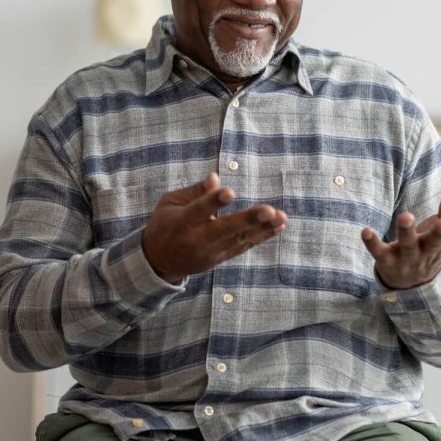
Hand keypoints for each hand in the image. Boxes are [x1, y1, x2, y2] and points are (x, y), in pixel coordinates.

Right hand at [142, 172, 286, 283]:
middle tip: (268, 210)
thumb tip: (216, 177)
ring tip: (281, 217)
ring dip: (263, 229)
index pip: (199, 210)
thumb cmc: (164, 224)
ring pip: (239, 240)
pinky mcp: (220, 258)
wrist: (158, 262)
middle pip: (225, 229)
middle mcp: (198, 239)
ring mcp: (211, 251)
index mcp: (182, 222)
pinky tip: (278, 226)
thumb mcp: (170, 203)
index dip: (213, 202)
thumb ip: (194, 191)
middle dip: (248, 219)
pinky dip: (261, 236)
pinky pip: (243, 246)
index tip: (229, 192)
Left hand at [362, 174, 440, 288]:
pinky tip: (366, 231)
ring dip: (406, 231)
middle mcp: (427, 251)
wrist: (410, 286)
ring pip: (407, 245)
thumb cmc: (429, 246)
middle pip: (435, 242)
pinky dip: (372, 242)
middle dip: (440, 232)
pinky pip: (379, 252)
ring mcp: (407, 258)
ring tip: (405, 216)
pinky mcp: (387, 261)